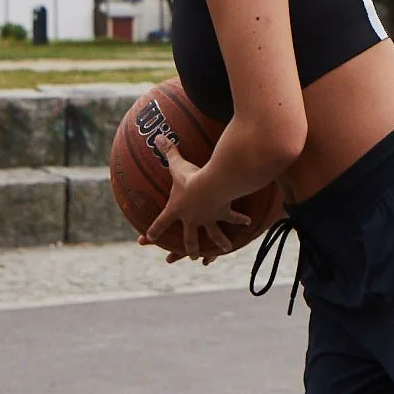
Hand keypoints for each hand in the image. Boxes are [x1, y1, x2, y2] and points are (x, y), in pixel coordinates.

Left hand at [141, 144, 249, 265]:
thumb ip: (167, 151)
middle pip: (189, 238)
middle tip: (188, 257)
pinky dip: (239, 221)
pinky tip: (247, 224)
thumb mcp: (177, 164)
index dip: (153, 231)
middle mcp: (192, 219)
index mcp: (176, 210)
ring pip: (213, 236)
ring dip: (217, 244)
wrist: (210, 185)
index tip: (147, 239)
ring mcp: (208, 219)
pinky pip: (232, 218)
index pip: (160, 223)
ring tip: (222, 251)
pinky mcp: (223, 214)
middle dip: (188, 249)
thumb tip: (157, 137)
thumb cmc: (190, 177)